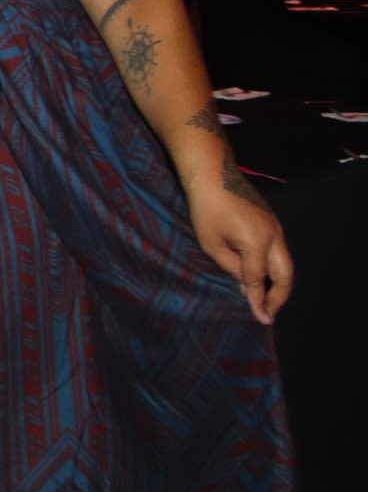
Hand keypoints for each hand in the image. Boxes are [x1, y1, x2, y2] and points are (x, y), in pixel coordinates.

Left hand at [187, 167, 294, 323]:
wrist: (213, 173)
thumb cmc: (206, 207)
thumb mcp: (212, 243)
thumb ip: (232, 267)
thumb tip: (248, 285)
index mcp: (257, 242)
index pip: (258, 279)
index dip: (258, 300)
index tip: (260, 318)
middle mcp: (274, 235)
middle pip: (285, 274)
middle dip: (279, 297)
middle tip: (269, 313)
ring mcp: (276, 227)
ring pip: (285, 263)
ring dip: (279, 283)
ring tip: (267, 300)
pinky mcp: (272, 221)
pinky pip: (278, 251)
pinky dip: (274, 267)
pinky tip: (262, 276)